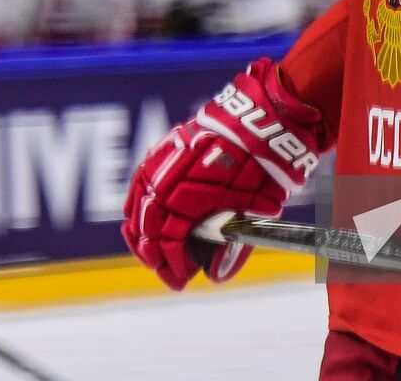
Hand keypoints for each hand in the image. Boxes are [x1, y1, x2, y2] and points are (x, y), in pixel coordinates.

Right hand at [122, 57, 326, 289]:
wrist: (264, 121)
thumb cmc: (263, 167)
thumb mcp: (253, 211)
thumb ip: (231, 245)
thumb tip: (215, 275)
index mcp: (189, 196)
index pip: (167, 241)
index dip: (173, 264)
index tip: (182, 278)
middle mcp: (167, 179)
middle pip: (146, 227)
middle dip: (154, 255)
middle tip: (168, 273)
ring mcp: (162, 162)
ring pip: (136, 205)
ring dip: (141, 233)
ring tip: (151, 252)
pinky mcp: (163, 149)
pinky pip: (139, 183)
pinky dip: (137, 205)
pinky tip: (140, 219)